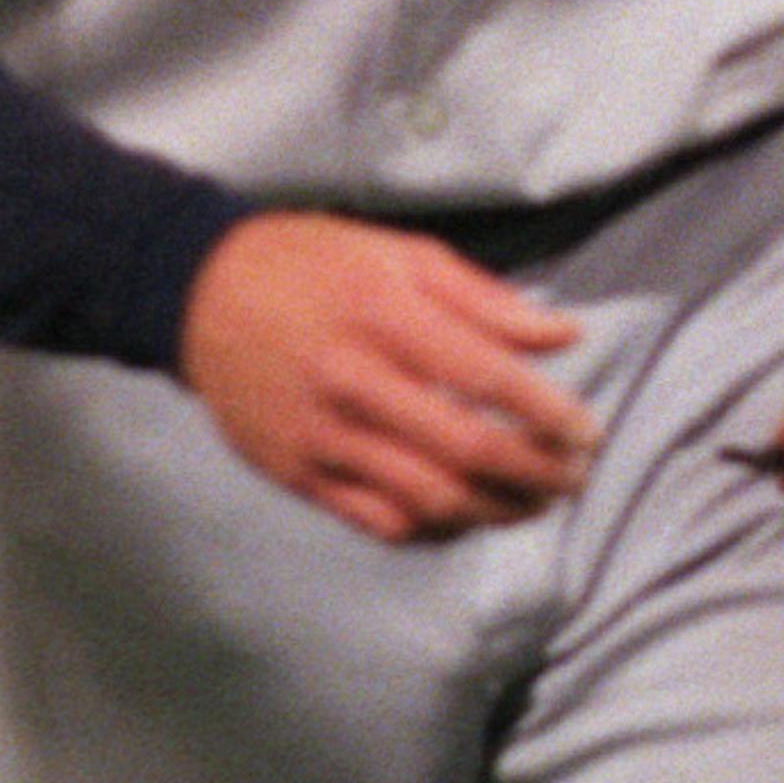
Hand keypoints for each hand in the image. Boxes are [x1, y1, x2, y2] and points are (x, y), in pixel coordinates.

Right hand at [177, 209, 601, 541]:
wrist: (197, 292)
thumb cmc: (312, 264)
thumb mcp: (399, 254)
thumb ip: (485, 299)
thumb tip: (564, 337)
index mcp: (385, 314)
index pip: (488, 379)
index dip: (549, 414)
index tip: (586, 432)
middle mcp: (353, 380)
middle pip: (465, 451)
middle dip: (537, 474)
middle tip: (574, 477)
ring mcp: (322, 435)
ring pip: (428, 500)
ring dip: (496, 512)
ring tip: (534, 503)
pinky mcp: (298, 473)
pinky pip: (380, 522)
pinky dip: (436, 529)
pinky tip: (467, 515)